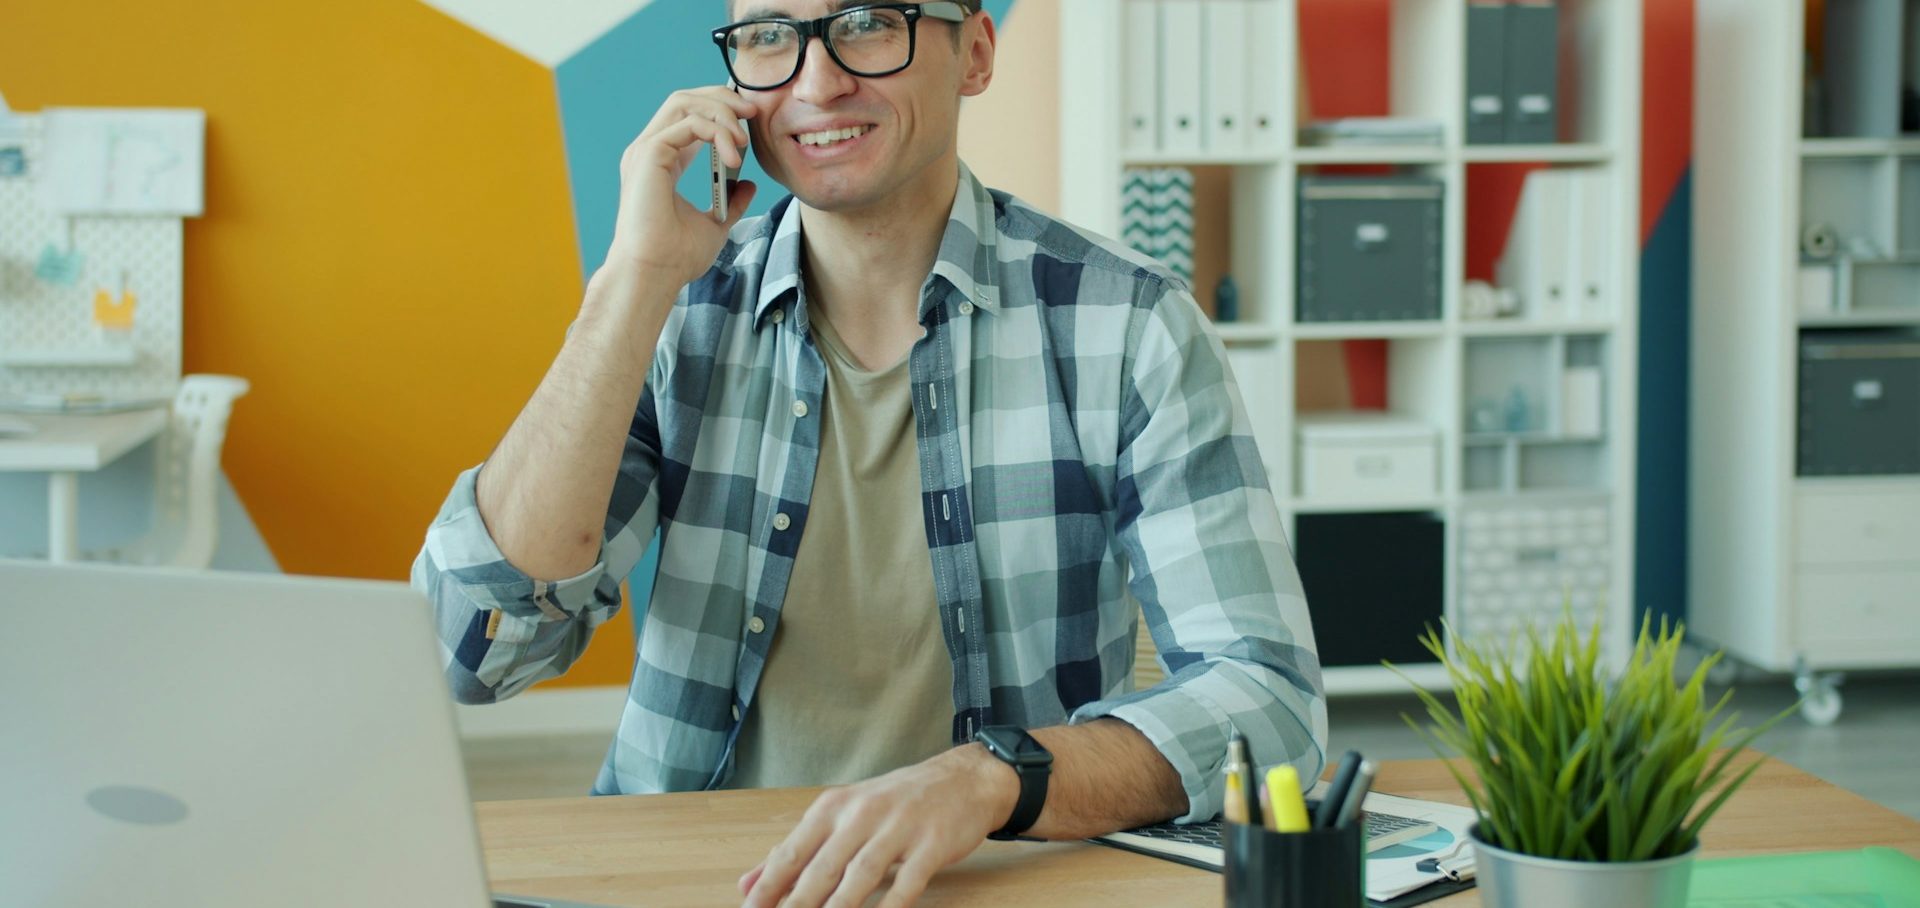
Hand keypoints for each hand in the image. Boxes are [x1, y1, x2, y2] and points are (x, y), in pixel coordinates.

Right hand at [604, 86, 760, 289]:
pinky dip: (716, 132)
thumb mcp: (715, 224)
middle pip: (685, 99)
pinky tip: (734, 157)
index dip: (719, 110)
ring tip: (744, 140)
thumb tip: (748, 185)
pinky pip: (689, 123)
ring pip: (685, 103)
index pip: (688, 116)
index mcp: (661, 162)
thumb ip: (730, 201)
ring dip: (722, 113)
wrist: (655, 273)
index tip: (750, 120)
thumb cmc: (676, 257)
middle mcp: (650, 150)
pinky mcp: (649, 154)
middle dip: (722, 98)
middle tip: (753, 112)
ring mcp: (646, 150)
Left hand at [737, 745, 1018, 907]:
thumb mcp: (842, 814)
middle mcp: (862, 814)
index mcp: (833, 808)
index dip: (767, 889)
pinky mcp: (931, 844)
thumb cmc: (896, 801)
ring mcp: (898, 828)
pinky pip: (907, 884)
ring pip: (860, 877)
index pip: (790, 853)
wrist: (964, 778)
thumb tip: (747, 885)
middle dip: (797, 906)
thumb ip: (796, 850)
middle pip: (821, 869)